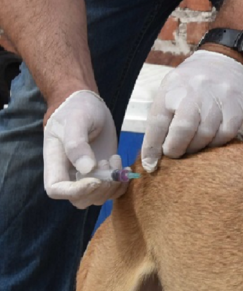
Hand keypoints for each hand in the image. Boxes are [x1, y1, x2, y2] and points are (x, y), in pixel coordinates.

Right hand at [43, 90, 125, 208]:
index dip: (75, 191)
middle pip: (80, 199)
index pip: (56, 190)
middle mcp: (69, 174)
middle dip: (99, 188)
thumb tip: (86, 169)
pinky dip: (122, 185)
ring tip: (115, 159)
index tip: (95, 179)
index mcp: (55, 162)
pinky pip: (112, 191)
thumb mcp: (76, 121)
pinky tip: (126, 169)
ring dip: (112, 185)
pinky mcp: (103, 173)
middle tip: (107, 163)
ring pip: (98, 198)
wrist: (88, 105)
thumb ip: (77, 144)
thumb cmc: (77, 109)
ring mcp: (87, 175)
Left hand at [141, 50, 242, 171]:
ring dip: (197, 147)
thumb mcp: (172, 89)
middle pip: (183, 130)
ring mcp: (218, 99)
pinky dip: (216, 143)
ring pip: (205, 135)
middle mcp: (194, 92)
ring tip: (193, 145)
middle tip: (175, 153)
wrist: (225, 60)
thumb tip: (153, 154)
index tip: (150, 164)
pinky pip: (225, 135)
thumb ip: (163, 117)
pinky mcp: (236, 108)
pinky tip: (211, 138)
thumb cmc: (193, 82)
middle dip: (176, 149)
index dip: (152, 147)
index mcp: (172, 88)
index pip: (157, 122)